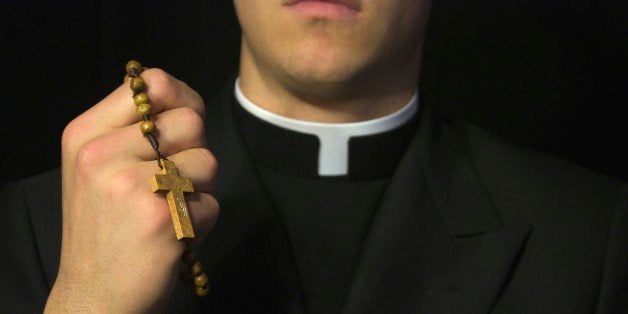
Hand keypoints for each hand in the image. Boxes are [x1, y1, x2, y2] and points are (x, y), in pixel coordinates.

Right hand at [45, 69, 218, 312]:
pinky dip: (202, 221)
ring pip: (208, 161)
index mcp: (85, 134)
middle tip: (171, 181)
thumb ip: (132, 129)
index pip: (152, 83)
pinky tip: (172, 234)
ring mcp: (132, 186)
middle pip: (191, 121)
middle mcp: (103, 154)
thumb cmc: (105, 228)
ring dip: (199, 188)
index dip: (182, 98)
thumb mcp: (96, 167)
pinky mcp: (162, 218)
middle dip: (194, 150)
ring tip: (168, 209)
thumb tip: (182, 96)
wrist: (95, 295)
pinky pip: (212, 201)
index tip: (184, 121)